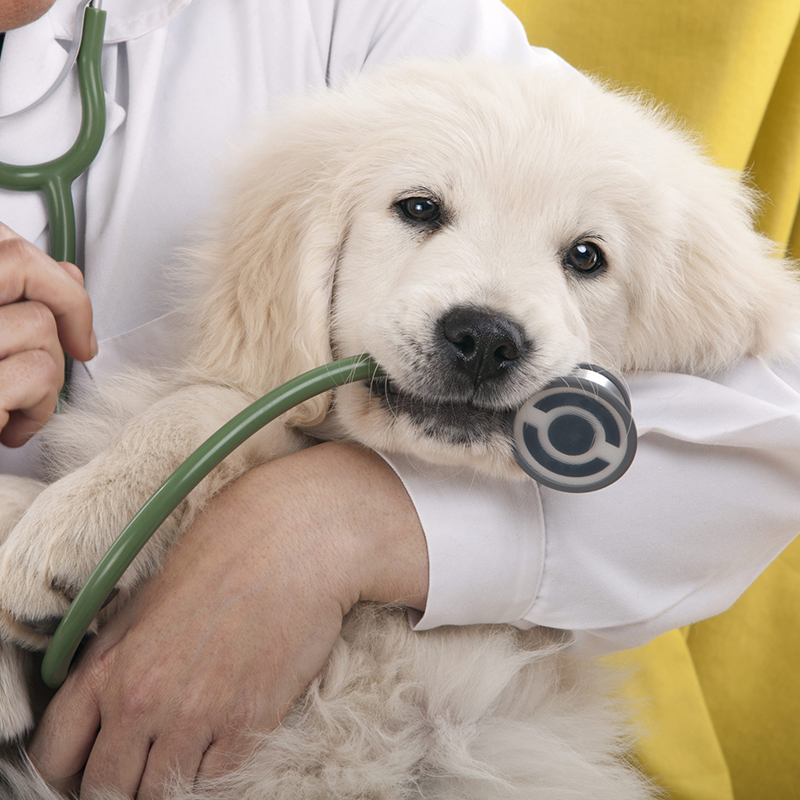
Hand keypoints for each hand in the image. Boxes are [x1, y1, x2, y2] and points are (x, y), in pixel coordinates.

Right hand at [0, 222, 95, 446]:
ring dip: (49, 374)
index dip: (45, 268)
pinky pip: (39, 373)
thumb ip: (11, 298)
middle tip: (79, 346)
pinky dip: (41, 407)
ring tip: (20, 403)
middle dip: (67, 306)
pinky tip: (12, 428)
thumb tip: (68, 274)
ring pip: (38, 325)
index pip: (2, 243)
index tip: (66, 300)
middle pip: (21, 266)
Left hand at [28, 442, 427, 798]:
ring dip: (170, 780)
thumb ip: (115, 662)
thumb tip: (104, 712)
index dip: (72, 772)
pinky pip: (215, 783)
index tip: (94, 768)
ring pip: (161, 794)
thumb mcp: (146, 602)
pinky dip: (214, 773)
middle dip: (123, 783)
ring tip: (189, 749)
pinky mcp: (248, 723)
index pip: (56, 757)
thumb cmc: (223, 557)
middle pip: (109, 788)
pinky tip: (223, 740)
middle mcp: (141, 700)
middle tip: (146, 764)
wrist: (294, 540)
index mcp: (108, 666)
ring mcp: (195, 716)